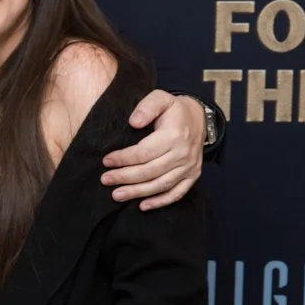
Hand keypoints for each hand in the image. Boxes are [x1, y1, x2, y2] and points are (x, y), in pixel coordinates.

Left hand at [101, 89, 203, 210]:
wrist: (199, 118)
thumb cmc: (173, 109)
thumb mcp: (160, 98)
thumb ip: (146, 107)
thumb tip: (133, 122)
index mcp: (174, 136)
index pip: (144, 152)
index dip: (124, 159)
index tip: (106, 161)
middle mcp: (183, 154)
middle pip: (150, 171)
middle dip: (125, 177)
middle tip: (105, 180)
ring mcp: (189, 167)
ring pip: (161, 185)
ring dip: (138, 193)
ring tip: (117, 195)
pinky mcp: (192, 176)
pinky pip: (177, 193)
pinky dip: (160, 202)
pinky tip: (143, 206)